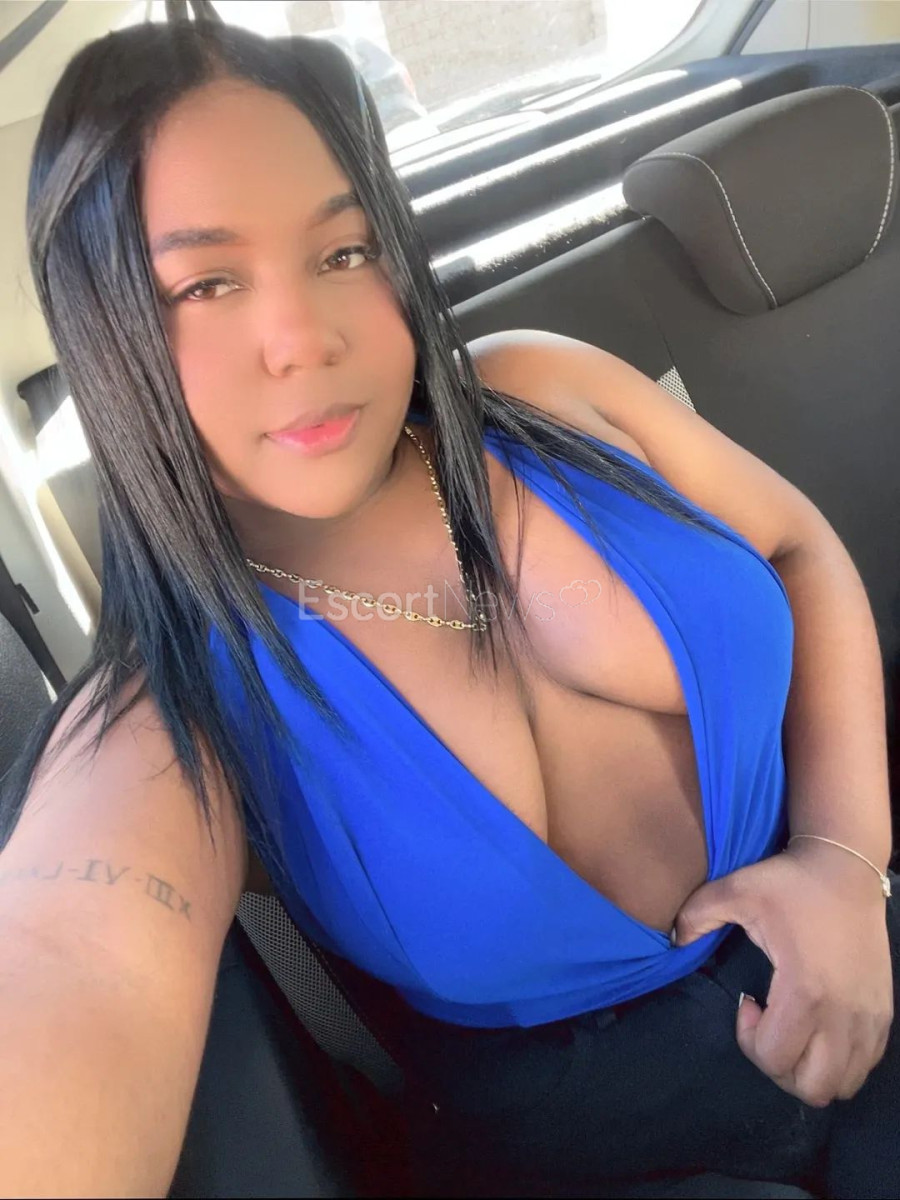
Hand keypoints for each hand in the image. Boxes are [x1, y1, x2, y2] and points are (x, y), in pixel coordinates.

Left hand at [672, 843, 892, 1106]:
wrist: (847, 868)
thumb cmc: (791, 882)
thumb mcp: (736, 889)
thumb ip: (697, 915)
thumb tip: (673, 940)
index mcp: (806, 990)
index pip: (776, 1058)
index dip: (749, 1040)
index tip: (747, 1001)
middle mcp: (844, 1014)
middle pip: (813, 1087)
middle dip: (780, 1066)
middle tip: (767, 1026)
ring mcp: (869, 1017)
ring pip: (843, 1084)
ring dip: (811, 1068)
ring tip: (793, 1028)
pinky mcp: (883, 1012)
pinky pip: (865, 1065)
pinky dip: (839, 1061)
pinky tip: (818, 1024)